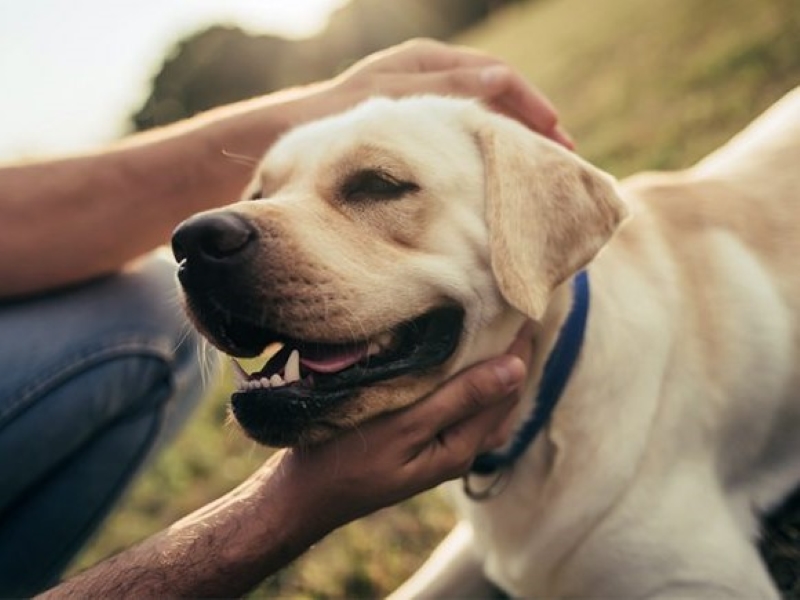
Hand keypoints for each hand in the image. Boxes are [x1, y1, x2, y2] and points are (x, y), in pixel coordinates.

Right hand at [276, 322, 534, 532]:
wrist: (304, 496)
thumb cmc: (346, 459)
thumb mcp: (406, 427)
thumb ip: (461, 399)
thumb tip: (518, 369)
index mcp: (462, 445)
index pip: (509, 387)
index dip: (520, 346)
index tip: (524, 303)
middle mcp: (459, 448)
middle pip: (501, 394)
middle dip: (511, 353)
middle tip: (510, 306)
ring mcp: (440, 446)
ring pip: (481, 400)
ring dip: (490, 364)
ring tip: (490, 325)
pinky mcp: (421, 441)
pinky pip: (458, 405)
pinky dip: (465, 378)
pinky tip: (454, 359)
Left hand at [334, 38, 573, 147]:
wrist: (291, 134)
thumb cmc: (336, 116)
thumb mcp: (392, 98)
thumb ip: (446, 88)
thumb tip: (505, 76)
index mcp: (429, 60)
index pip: (497, 75)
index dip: (531, 103)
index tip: (556, 132)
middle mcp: (431, 73)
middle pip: (497, 91)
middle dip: (531, 121)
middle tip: (564, 153)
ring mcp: (426, 96)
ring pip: (484, 112)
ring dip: (513, 135)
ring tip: (541, 163)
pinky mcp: (418, 121)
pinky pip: (464, 127)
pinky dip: (487, 143)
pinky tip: (499, 165)